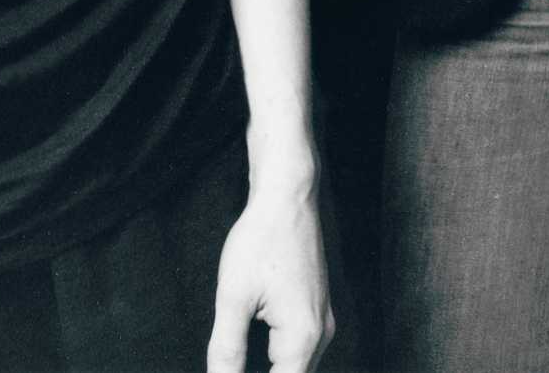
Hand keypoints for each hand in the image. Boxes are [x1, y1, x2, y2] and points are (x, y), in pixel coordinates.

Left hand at [208, 177, 332, 372]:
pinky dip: (276, 359)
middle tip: (227, 364)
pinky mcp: (316, 309)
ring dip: (268, 370)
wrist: (288, 193)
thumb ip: (226, 351)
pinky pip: (299, 350)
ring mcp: (322, 321)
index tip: (227, 370)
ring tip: (236, 362)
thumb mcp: (234, 297)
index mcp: (303, 337)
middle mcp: (320, 334)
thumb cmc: (261, 238)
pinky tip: (253, 351)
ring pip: (296, 368)